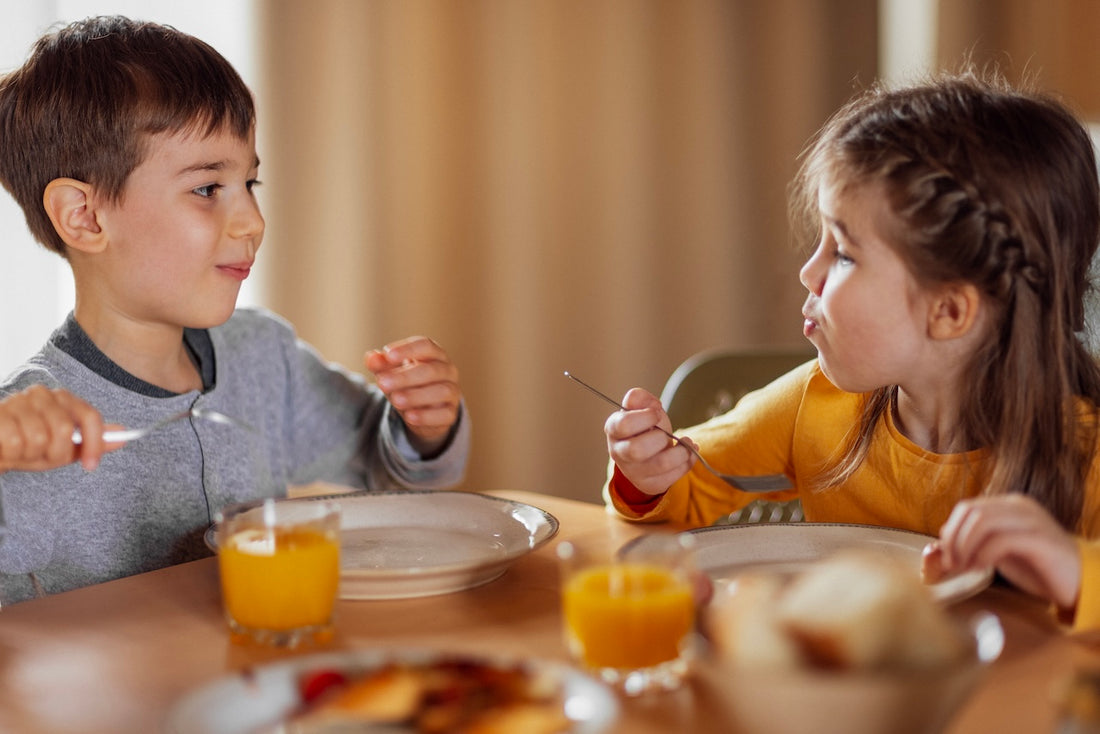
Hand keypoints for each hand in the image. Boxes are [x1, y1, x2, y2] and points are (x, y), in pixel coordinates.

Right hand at [0, 385, 118, 471]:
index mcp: (64, 400)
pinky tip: (8, 448)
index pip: (90, 416)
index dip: (94, 443)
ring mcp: (19, 400)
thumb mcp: (65, 448)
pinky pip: (16, 441)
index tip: (91, 465)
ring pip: (39, 438)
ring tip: (23, 452)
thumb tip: (122, 435)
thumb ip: (93, 441)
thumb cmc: (30, 448)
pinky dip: (14, 453)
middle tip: (43, 456)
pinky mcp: (0, 412)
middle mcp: (43, 394)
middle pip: (65, 429)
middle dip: (56, 453)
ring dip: (32, 455)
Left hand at [364, 336, 461, 456]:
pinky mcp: (451, 413)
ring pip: (441, 391)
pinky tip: (410, 416)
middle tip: (382, 383)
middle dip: (405, 377)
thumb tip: (371, 358)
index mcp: (434, 354)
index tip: (387, 355)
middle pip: (431, 370)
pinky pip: (444, 414)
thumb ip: (381, 365)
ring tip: (395, 400)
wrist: (423, 411)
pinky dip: (426, 416)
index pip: (425, 345)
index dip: (407, 349)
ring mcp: (452, 392)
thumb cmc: (408, 384)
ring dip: (416, 395)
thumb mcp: (392, 373)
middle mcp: (448, 370)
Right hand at [605, 387, 694, 495]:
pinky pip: (674, 476)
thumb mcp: (642, 408)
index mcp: (614, 429)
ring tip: (687, 442)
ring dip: (681, 451)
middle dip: (660, 438)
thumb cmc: (644, 427)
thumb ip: (640, 399)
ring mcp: (633, 472)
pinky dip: (688, 461)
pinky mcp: (650, 484)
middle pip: (637, 450)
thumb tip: (648, 403)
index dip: (645, 417)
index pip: (624, 424)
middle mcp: (619, 453)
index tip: (656, 413)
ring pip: (661, 464)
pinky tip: (688, 453)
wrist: (649, 453)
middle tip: (665, 433)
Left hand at [936, 494, 1080, 610]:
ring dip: (965, 546)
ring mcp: (1032, 520)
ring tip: (966, 567)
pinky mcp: (1041, 540)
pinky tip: (982, 569)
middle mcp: (1019, 507)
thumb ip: (970, 548)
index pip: (966, 508)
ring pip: (982, 520)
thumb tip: (935, 550)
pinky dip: (983, 555)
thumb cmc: (1037, 568)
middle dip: (953, 539)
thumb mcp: (997, 555)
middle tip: (952, 564)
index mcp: (1008, 505)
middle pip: (970, 511)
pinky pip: (1001, 540)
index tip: (946, 558)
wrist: (1080, 583)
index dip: (950, 532)